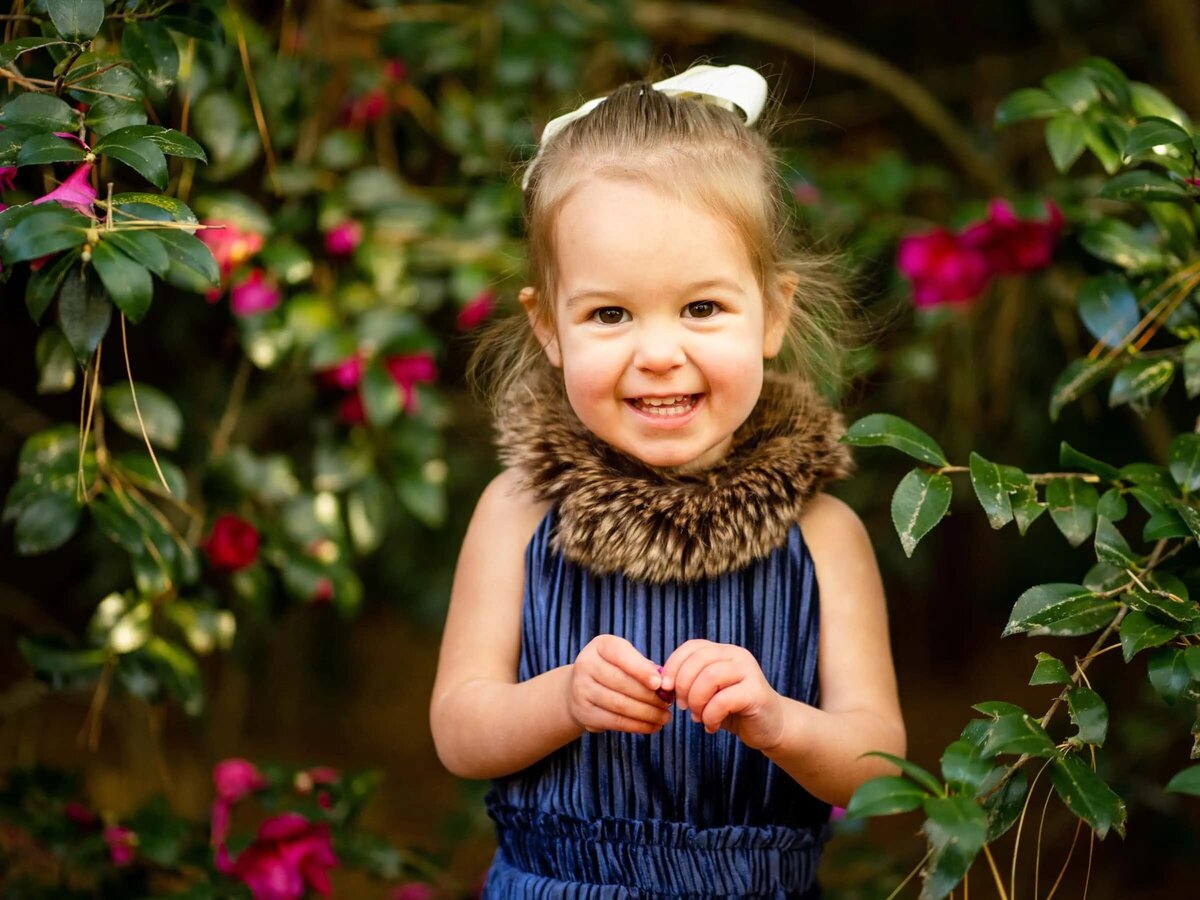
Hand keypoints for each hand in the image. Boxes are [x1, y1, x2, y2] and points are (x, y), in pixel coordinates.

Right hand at [567, 635, 671, 734]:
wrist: (581, 688)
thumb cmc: (614, 670)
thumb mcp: (627, 660)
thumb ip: (645, 667)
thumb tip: (666, 684)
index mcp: (600, 646)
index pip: (620, 654)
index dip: (641, 669)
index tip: (660, 684)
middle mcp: (586, 664)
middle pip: (620, 681)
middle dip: (648, 695)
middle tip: (668, 704)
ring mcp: (581, 689)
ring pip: (618, 704)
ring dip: (646, 713)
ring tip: (664, 717)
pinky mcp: (584, 712)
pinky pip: (614, 721)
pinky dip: (637, 726)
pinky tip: (652, 726)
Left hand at [660, 639, 784, 751]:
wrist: (769, 726)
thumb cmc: (733, 709)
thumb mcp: (708, 691)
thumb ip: (690, 681)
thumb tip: (662, 682)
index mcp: (723, 651)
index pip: (691, 647)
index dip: (673, 666)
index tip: (665, 687)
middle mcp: (737, 655)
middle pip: (698, 661)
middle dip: (682, 686)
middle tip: (681, 706)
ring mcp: (749, 672)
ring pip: (710, 677)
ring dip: (696, 701)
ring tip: (697, 717)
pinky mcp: (756, 692)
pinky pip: (723, 700)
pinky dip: (710, 716)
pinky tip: (711, 726)